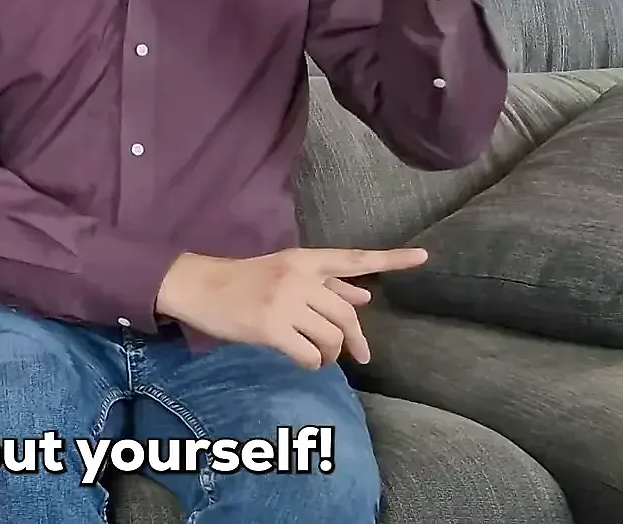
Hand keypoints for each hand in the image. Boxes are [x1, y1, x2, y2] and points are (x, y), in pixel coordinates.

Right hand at [155, 246, 428, 369]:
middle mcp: (298, 279)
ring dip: (330, 355)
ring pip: (330, 338)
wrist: (198, 286)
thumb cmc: (243, 280)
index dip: (391, 260)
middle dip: (355, 340)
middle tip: (358, 356)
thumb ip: (325, 284)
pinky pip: (308, 355)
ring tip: (318, 357)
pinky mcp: (270, 327)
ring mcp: (284, 303)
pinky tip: (304, 361)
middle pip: (346, 315)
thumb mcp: (285, 273)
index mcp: (304, 261)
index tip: (424, 258)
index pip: (355, 260)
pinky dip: (312, 364)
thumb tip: (365, 296)